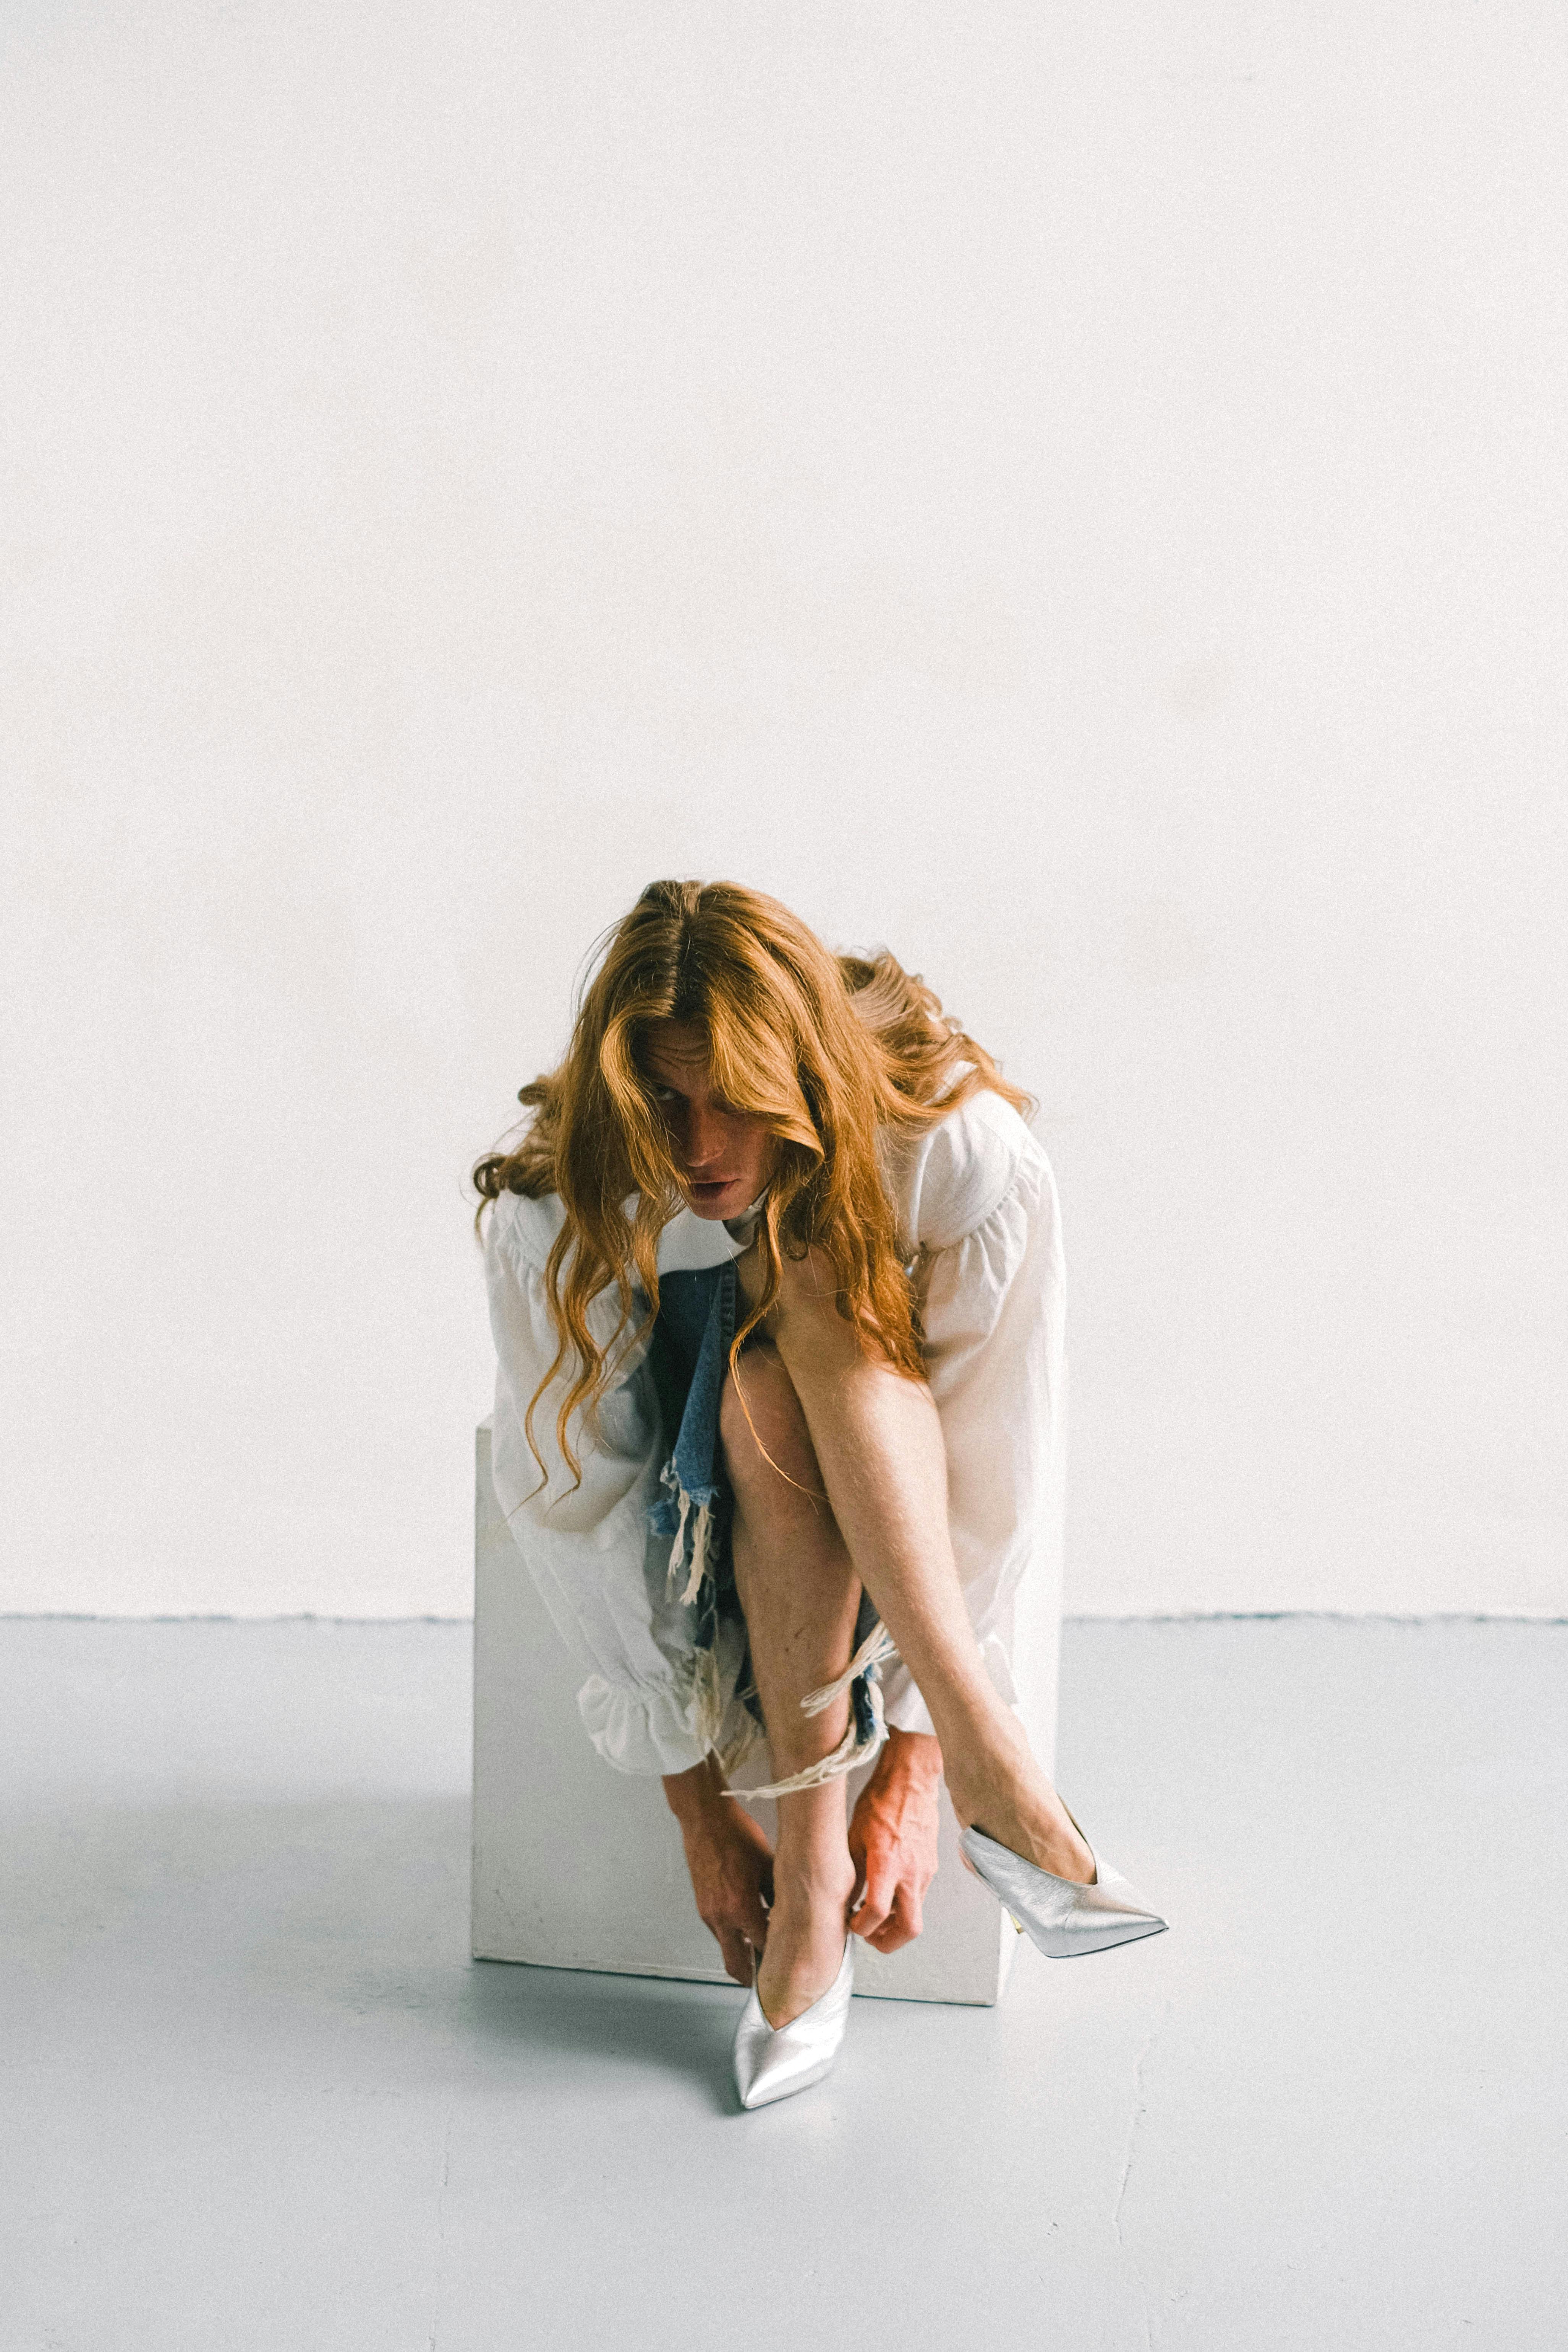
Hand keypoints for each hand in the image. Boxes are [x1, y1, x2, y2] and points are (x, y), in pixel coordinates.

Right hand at [663, 1758, 774, 1984]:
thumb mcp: (768, 1864)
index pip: (762, 1949)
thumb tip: (798, 1913)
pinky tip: (750, 1926)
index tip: (790, 1967)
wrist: (705, 1819)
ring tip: (765, 1951)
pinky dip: (734, 1937)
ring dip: (744, 1954)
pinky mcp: (702, 1906)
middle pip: (736, 1964)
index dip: (778, 1961)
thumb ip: (780, 1895)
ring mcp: (708, 1913)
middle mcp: (721, 1917)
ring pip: (727, 1948)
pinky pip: (719, 1932)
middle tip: (771, 1981)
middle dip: (753, 1977)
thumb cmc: (737, 1835)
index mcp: (741, 1907)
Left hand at [847, 1727, 942, 1952]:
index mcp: (887, 1865)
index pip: (875, 1914)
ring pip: (916, 1915)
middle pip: (909, 1930)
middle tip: (869, 1936)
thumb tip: (846, 1901)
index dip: (860, 1929)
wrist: (911, 1779)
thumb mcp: (854, 1837)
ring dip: (894, 1924)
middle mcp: (911, 1873)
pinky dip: (902, 1904)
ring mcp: (924, 1871)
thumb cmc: (880, 1801)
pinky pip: (918, 1896)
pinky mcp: (930, 1866)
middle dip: (887, 1942)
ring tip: (873, 1915)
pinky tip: (886, 1893)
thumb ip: (853, 1874)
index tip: (851, 1925)